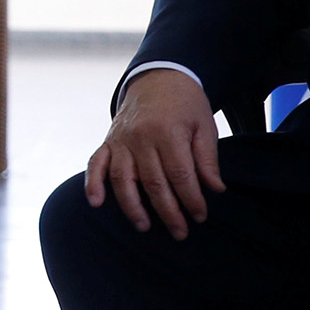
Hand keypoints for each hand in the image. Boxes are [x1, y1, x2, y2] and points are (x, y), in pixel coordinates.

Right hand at [85, 68, 224, 238]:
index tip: (200, 216)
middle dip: (168, 212)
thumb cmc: (185, 104)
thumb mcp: (204, 124)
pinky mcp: (108, 141)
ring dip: (132, 207)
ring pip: (123, 179)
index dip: (191, 199)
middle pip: (153, 182)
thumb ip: (207, 159)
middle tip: (180, 233)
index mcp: (168, 131)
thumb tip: (215, 190)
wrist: (158, 77)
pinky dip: (93, 183)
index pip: (180, 175)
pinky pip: (96, 163)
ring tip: (144, 226)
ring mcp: (121, 139)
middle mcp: (141, 136)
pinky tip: (96, 203)